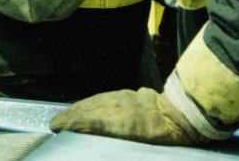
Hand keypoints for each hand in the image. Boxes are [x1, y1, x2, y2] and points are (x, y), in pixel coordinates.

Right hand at [50, 87, 204, 145]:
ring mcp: (125, 99)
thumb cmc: (166, 137)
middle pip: (89, 110)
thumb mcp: (142, 144)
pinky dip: (90, 103)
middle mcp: (122, 108)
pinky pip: (105, 97)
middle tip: (54, 124)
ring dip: (77, 108)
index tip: (57, 127)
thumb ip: (115, 135)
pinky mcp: (129, 94)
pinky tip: (84, 106)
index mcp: (125, 124)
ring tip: (64, 116)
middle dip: (69, 116)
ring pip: (95, 102)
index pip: (91, 121)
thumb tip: (93, 130)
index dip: (71, 124)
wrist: (184, 115)